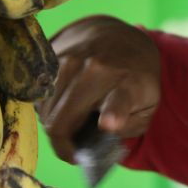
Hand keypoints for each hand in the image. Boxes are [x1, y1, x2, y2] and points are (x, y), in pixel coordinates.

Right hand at [37, 15, 160, 163]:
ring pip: (46, 110)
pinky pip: (39, 95)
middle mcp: (95, 67)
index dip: (113, 113)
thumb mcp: (148, 105)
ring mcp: (67, 59)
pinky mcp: (49, 56)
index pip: (119, 99)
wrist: (118, 35)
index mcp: (128, 82)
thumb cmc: (134, 78)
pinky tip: (63, 105)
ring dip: (56, 124)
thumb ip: (131, 126)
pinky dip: (48, 107)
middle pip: (62, 120)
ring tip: (72, 124)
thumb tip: (102, 136)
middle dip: (64, 145)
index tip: (108, 123)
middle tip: (73, 152)